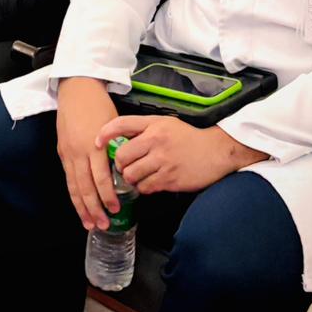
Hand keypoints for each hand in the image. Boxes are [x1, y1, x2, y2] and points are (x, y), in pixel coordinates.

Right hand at [56, 77, 120, 230]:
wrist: (77, 88)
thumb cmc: (99, 105)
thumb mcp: (113, 124)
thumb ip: (116, 148)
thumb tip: (124, 169)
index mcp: (94, 145)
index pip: (100, 178)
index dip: (107, 196)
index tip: (115, 209)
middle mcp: (79, 151)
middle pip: (85, 187)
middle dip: (94, 209)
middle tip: (103, 225)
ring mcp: (68, 152)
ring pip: (74, 186)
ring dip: (81, 207)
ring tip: (89, 223)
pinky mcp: (62, 151)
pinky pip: (68, 178)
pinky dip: (73, 194)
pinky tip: (79, 205)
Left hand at [96, 116, 268, 195]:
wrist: (215, 151)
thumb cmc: (189, 137)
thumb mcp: (165, 123)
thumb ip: (144, 129)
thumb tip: (121, 139)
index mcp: (154, 125)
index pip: (121, 125)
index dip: (105, 133)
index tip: (96, 142)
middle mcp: (156, 142)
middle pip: (122, 157)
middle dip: (120, 165)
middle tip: (125, 166)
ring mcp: (163, 162)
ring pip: (132, 175)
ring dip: (131, 178)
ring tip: (138, 176)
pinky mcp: (170, 179)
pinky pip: (146, 187)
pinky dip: (144, 187)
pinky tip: (150, 182)